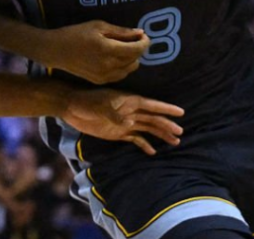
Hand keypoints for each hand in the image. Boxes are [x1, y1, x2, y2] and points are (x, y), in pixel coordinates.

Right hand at [47, 21, 149, 83]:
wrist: (57, 51)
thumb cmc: (77, 34)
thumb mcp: (99, 26)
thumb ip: (121, 31)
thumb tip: (140, 32)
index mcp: (109, 50)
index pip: (137, 49)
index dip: (145, 42)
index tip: (144, 35)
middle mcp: (109, 66)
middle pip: (135, 59)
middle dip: (138, 49)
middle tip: (134, 39)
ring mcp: (105, 76)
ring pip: (129, 69)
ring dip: (132, 59)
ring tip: (124, 48)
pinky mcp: (100, 81)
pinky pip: (120, 75)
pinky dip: (123, 67)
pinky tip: (116, 58)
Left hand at [62, 88, 183, 155]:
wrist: (72, 108)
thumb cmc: (86, 102)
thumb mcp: (100, 105)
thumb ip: (114, 114)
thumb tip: (130, 124)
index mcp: (129, 101)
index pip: (151, 105)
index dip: (166, 109)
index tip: (181, 112)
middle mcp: (130, 111)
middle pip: (152, 119)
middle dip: (166, 125)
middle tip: (180, 133)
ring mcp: (125, 122)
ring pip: (147, 129)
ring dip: (160, 135)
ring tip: (174, 142)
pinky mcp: (117, 132)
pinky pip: (134, 139)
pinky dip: (144, 145)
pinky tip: (152, 152)